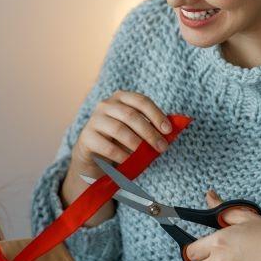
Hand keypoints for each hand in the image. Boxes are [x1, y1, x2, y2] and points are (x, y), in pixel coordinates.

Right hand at [60, 91, 171, 221]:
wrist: (93, 154)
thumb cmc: (120, 140)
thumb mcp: (135, 130)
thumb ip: (150, 127)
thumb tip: (173, 131)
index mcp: (120, 98)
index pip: (141, 101)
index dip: (156, 115)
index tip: (168, 131)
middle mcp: (105, 105)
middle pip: (131, 115)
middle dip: (150, 133)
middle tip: (162, 147)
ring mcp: (94, 120)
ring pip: (119, 130)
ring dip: (137, 144)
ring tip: (147, 156)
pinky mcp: (86, 137)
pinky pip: (108, 147)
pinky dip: (122, 155)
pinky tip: (130, 162)